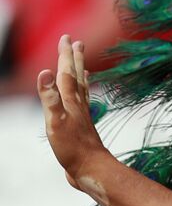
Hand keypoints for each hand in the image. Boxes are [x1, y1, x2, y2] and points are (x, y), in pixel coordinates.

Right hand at [37, 35, 114, 193]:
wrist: (90, 168)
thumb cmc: (72, 147)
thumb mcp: (55, 122)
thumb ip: (50, 97)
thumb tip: (45, 72)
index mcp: (71, 100)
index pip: (67, 72)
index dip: (65, 55)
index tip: (66, 38)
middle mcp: (78, 103)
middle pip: (75, 76)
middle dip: (73, 58)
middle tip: (75, 40)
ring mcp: (81, 113)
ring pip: (80, 86)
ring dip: (78, 71)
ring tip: (81, 60)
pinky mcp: (81, 124)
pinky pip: (82, 101)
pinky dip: (81, 91)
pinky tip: (82, 91)